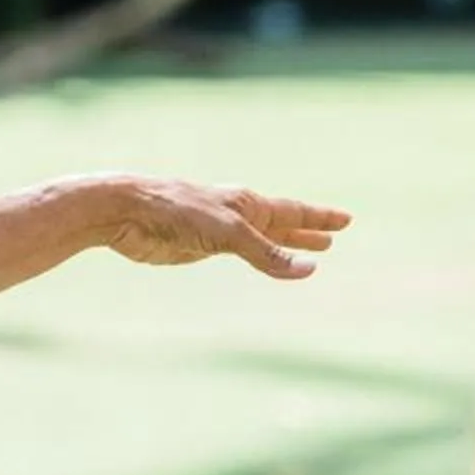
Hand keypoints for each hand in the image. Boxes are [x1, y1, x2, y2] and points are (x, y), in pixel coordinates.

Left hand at [99, 177, 350, 278]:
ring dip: (285, 242)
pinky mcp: (197, 246)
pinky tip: (256, 258)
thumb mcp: (229, 234)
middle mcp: (237, 215)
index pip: (294, 211)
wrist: (126, 213)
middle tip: (333, 236)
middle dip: (308, 230)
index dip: (320, 217)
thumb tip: (310, 271)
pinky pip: (237, 253)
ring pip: (261, 239)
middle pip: (282, 223)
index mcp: (248, 204)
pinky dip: (255, 256)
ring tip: (309, 249)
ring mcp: (218, 231)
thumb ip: (268, 254)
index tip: (347, 219)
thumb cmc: (177, 212)